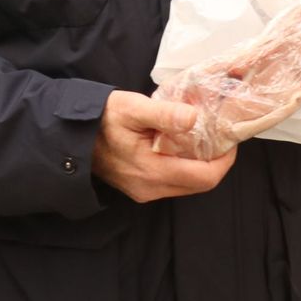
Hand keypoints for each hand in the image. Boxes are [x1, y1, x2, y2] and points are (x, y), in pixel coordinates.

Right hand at [91, 90, 235, 202]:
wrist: (70, 136)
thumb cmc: (101, 119)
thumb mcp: (132, 108)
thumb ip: (164, 114)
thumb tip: (195, 118)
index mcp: (152, 171)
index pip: (205, 177)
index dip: (225, 160)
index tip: (229, 138)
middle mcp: (151, 189)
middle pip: (200, 184)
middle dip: (216, 161)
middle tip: (219, 135)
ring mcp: (145, 191)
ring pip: (188, 185)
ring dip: (200, 164)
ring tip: (202, 137)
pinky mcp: (140, 189)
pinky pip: (173, 182)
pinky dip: (184, 166)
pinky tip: (181, 146)